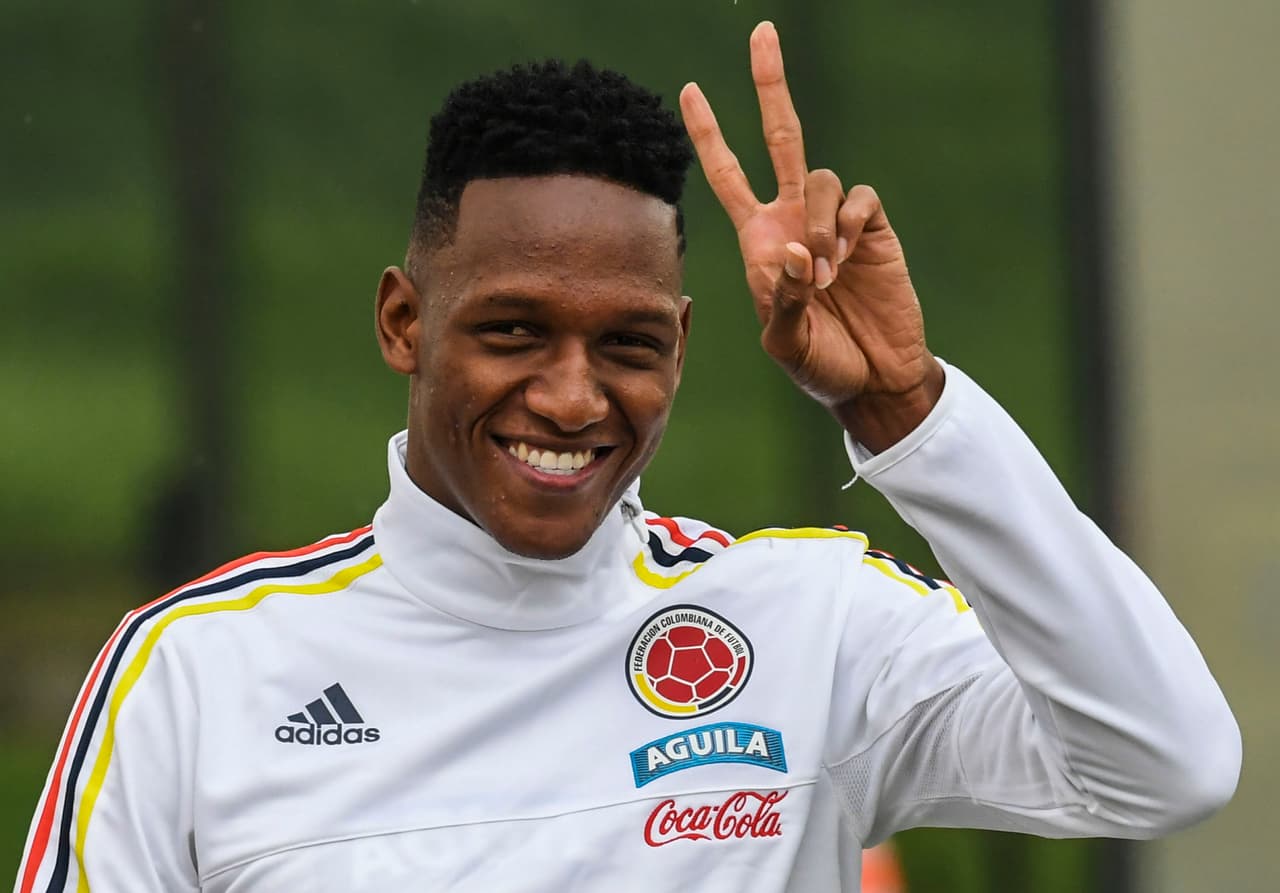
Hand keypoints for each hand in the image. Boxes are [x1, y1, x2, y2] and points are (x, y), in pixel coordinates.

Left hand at [680, 21, 943, 451]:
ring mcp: (833, 220)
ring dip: (818, 223)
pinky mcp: (872, 227)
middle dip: (770, 85)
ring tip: (825, 273)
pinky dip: (849, 221)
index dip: (709, 134)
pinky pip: (858, 197)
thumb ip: (784, 301)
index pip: (727, 175)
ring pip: (819, 178)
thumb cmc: (820, 365)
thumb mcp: (785, 343)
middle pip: (779, 136)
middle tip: (762, 32)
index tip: (689, 90)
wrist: (874, 378)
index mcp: (759, 240)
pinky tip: (849, 254)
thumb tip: (795, 250)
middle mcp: (793, 218)